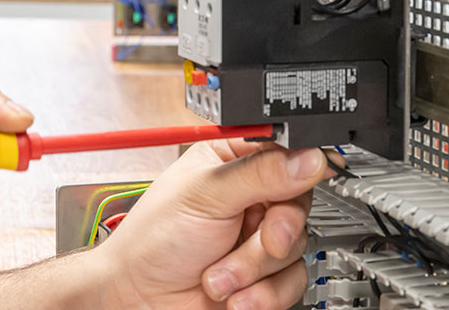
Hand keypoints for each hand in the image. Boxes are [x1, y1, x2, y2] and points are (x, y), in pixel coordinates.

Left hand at [97, 141, 334, 309]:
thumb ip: (260, 174)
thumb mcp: (205, 196)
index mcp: (232, 162)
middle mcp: (250, 197)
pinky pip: (292, 280)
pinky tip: (234, 295)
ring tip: (219, 275)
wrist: (139, 298)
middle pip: (298, 204)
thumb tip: (308, 156)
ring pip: (297, 246)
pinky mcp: (263, 275)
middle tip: (260, 240)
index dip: (298, 169)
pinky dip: (264, 293)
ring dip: (255, 269)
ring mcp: (257, 237)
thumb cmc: (152, 240)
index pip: (285, 153)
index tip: (299, 183)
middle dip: (275, 231)